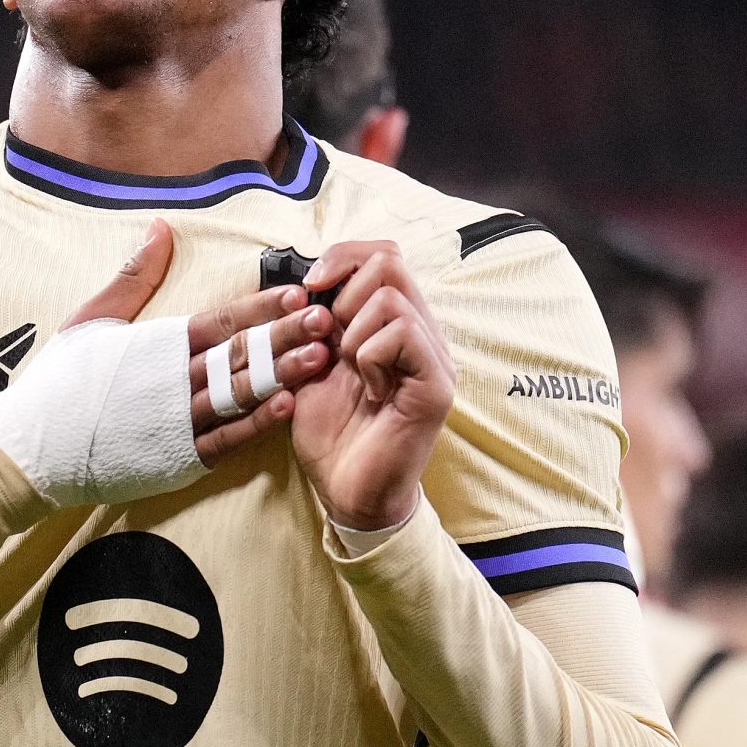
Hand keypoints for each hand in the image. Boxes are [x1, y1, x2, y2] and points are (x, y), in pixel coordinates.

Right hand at [65, 219, 339, 459]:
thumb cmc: (60, 384)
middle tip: (327, 319)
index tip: (299, 291)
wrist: (31, 451)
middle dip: (285, 335)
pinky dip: (254, 425)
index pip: (220, 320)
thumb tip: (162, 227)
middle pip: (239, 353)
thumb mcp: (90, 321)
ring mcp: (175, 421)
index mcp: (155, 344)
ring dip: (282, 374)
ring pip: (239, 394)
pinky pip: (223, 440)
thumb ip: (133, 277)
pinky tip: (286, 408)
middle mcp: (170, 380)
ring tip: (319, 358)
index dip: (261, 306)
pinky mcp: (175, 458)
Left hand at [285, 241, 454, 529]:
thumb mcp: (311, 366)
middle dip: (346, 293)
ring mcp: (434, 357)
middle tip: (333, 339)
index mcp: (396, 324)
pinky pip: (402, 334)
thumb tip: (310, 283)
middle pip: (391, 261)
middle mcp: (422, 333)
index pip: (384, 254)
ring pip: (392, 298)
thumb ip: (316, 323)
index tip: (312, 285)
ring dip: (354, 332)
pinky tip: (369, 389)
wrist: (348, 492)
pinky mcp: (436, 385)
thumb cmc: (333, 434)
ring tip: (351, 370)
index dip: (344, 256)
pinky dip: (369, 355)